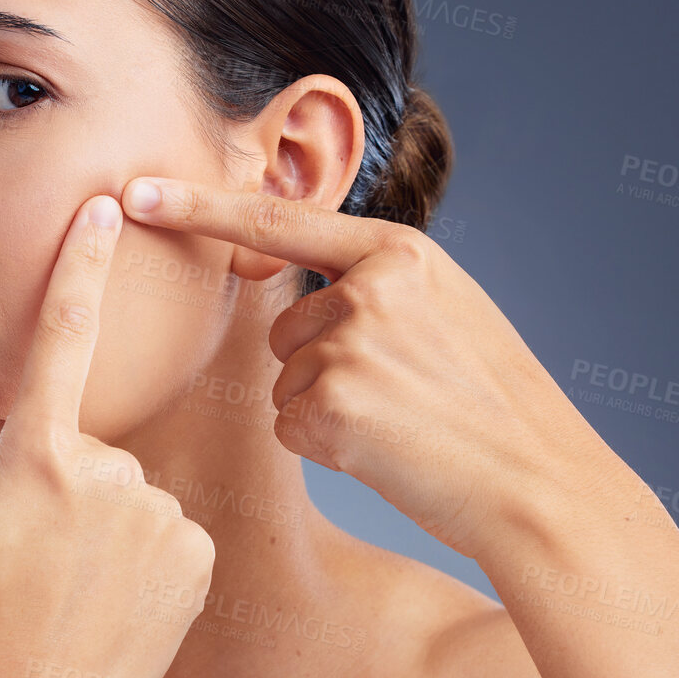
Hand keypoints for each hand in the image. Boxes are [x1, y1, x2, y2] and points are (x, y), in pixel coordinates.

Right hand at [0, 194, 215, 677]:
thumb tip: (19, 417)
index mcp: (32, 457)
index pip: (62, 334)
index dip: (82, 265)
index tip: (104, 208)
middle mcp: (107, 471)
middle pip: (83, 448)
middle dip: (58, 489)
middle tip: (25, 568)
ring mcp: (159, 514)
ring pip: (126, 496)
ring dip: (100, 533)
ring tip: (65, 601)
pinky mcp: (196, 555)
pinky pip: (162, 534)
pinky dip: (140, 562)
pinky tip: (110, 612)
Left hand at [119, 177, 619, 564]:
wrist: (540, 484)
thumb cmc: (498, 407)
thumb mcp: (453, 312)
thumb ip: (383, 284)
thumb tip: (313, 289)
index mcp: (401, 253)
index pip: (280, 221)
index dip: (200, 206)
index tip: (137, 192)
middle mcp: (368, 288)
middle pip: (286, 326)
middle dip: (322, 365)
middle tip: (404, 399)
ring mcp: (347, 345)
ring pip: (288, 380)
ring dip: (327, 409)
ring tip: (405, 424)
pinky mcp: (329, 405)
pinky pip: (291, 426)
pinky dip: (327, 447)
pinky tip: (388, 452)